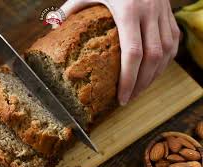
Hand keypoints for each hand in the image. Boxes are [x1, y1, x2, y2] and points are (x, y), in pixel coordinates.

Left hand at [60, 0, 179, 104]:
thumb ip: (69, 8)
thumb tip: (51, 25)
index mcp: (129, 11)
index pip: (133, 53)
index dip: (129, 79)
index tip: (122, 98)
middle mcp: (150, 13)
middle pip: (153, 58)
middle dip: (142, 83)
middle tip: (130, 99)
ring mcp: (163, 13)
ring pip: (167, 53)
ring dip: (155, 75)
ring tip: (141, 89)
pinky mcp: (170, 13)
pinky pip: (174, 42)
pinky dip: (165, 60)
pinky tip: (154, 70)